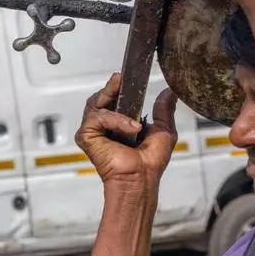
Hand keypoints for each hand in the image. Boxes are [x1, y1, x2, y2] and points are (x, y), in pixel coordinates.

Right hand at [75, 74, 178, 188]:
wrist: (141, 178)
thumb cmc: (150, 162)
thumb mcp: (163, 131)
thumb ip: (163, 111)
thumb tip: (168, 93)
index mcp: (117, 123)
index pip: (111, 98)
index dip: (116, 87)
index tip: (125, 77)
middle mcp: (102, 126)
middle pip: (99, 98)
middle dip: (110, 88)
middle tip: (120, 80)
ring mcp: (92, 131)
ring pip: (95, 104)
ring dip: (115, 106)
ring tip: (134, 119)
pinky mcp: (86, 136)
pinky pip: (98, 118)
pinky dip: (115, 120)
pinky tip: (131, 129)